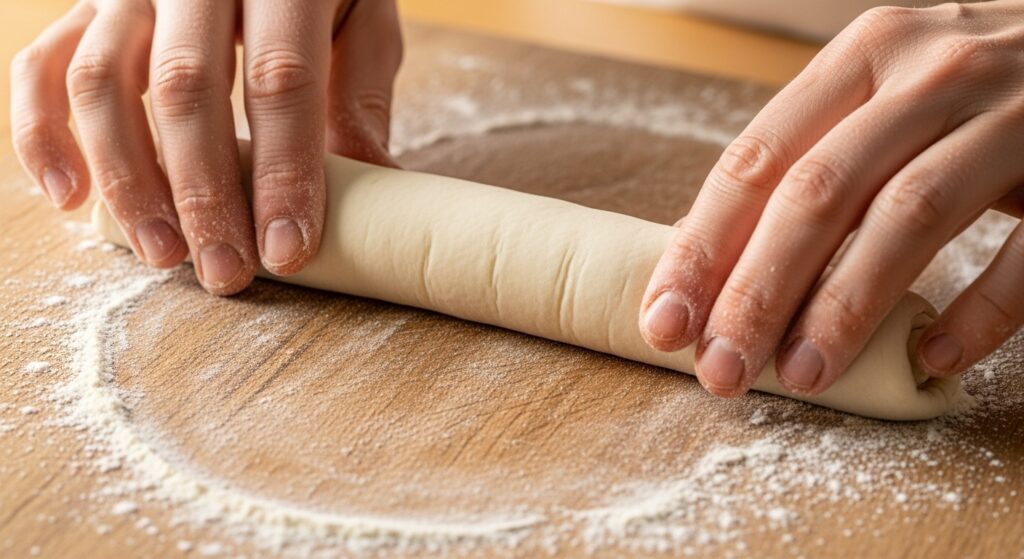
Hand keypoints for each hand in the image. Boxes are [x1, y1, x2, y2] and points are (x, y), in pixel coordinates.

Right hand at [11, 0, 402, 294]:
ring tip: (164, 255)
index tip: (288, 251)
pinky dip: (43, 135)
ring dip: (129, 181)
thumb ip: (362, 89)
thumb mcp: (361, 12)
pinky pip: (44, 67)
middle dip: (206, 195)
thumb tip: (375, 184)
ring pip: (105, 84)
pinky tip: (70, 201)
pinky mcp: (87, 4)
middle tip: (227, 271)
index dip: (283, 172)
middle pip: (186, 90)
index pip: (280, 80)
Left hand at [639, 2, 1023, 396]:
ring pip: (905, 216)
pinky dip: (979, 311)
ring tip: (801, 376)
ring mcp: (1010, 114)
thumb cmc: (970, 88)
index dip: (703, 249)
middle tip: (721, 370)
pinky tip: (933, 357)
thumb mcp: (885, 94)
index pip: (755, 161)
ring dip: (843, 308)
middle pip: (817, 194)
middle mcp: (927, 74)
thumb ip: (814, 159)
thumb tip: (714, 262)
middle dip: (756, 292)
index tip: (665, 322)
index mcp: (862, 57)